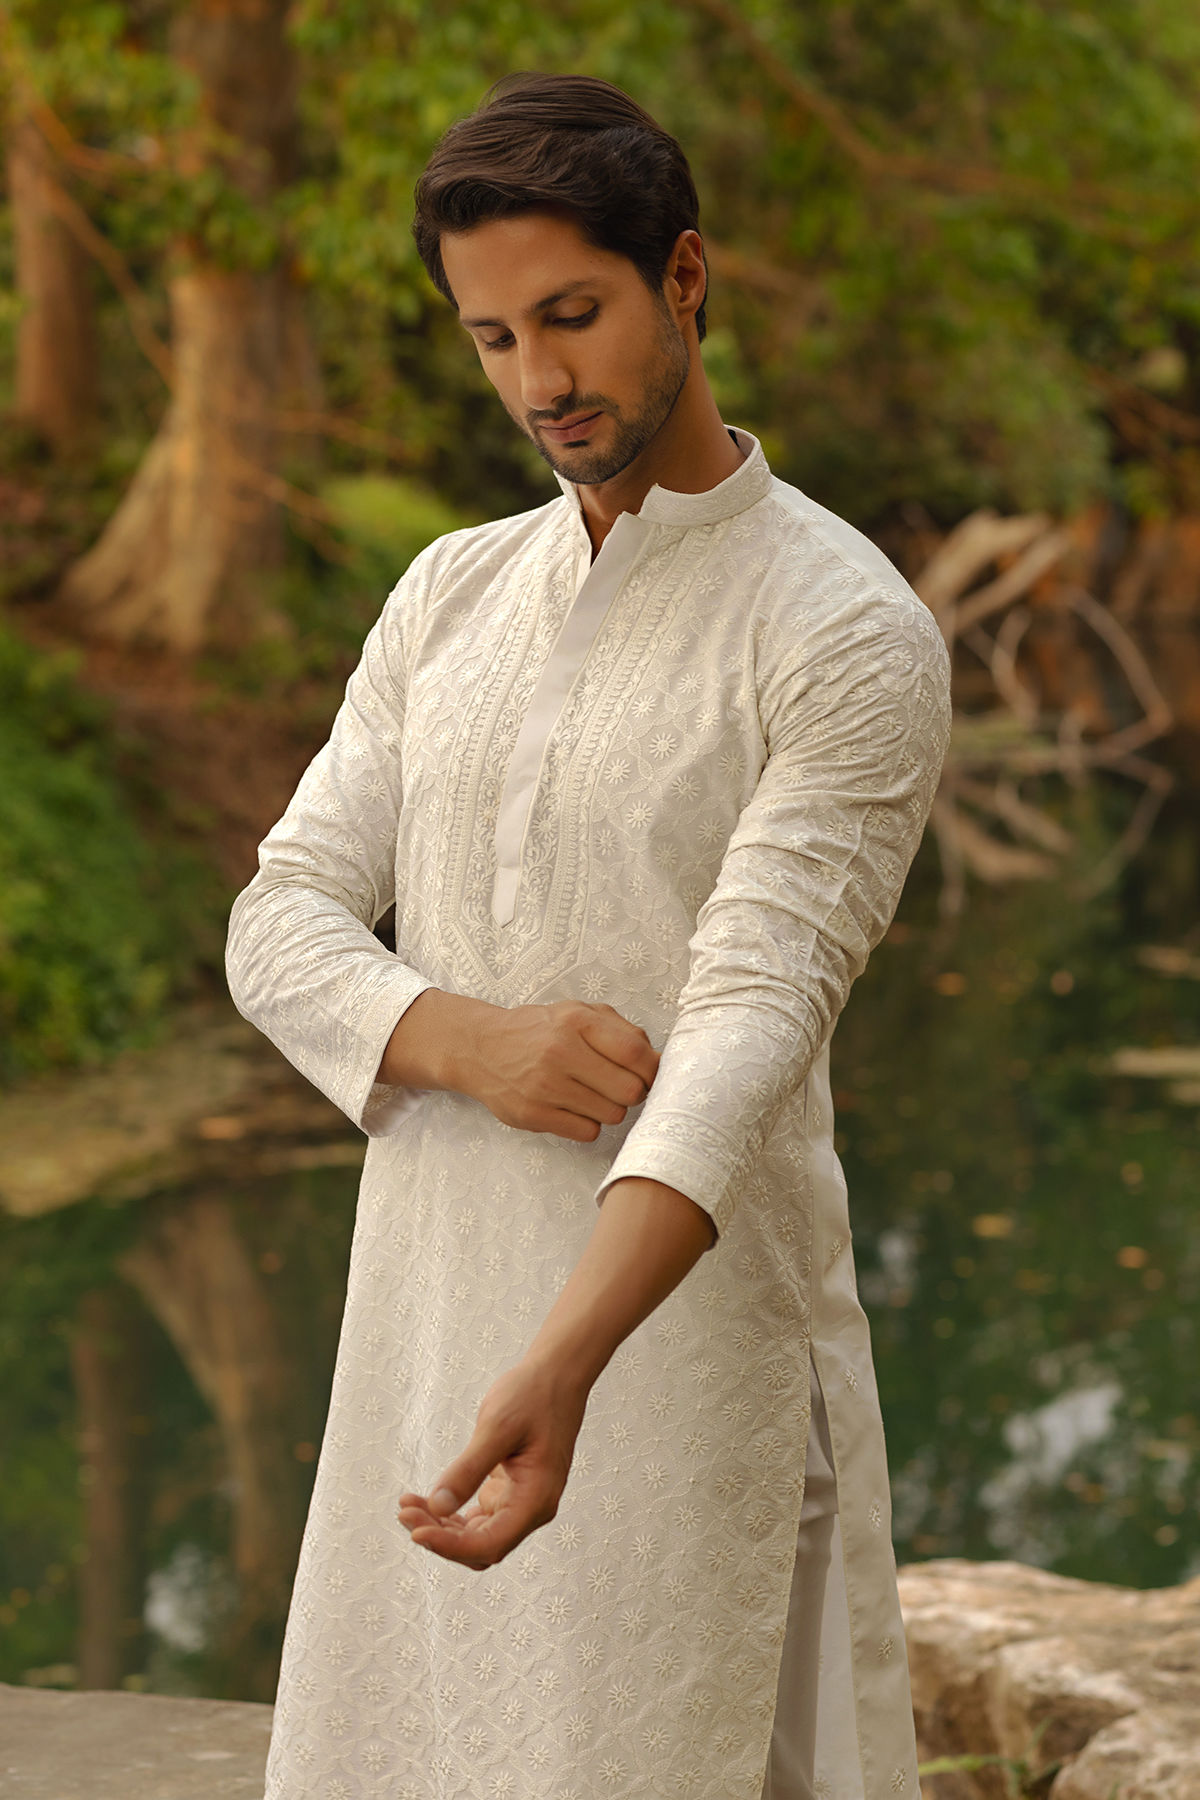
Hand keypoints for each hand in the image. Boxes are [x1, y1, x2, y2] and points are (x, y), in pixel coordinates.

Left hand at [397, 1354, 589, 1568]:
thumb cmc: (534, 1395)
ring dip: (441, 1527)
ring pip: (475, 1536)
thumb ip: (468, 1469)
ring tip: (408, 1505)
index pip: (489, 1544)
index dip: (450, 1545)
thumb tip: (437, 1506)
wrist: (555, 1375)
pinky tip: (425, 1500)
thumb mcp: (497, 1428)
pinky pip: (476, 1519)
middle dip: (440, 1536)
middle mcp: (530, 1509)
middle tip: (404, 1512)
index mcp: (536, 1500)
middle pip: (479, 1546)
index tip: (416, 1532)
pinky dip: (450, 1514)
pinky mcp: (508, 1492)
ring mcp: (519, 1502)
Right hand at [458, 999, 658, 1142]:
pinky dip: (588, 1124)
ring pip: (611, 1115)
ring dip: (610, 1108)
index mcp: (576, 1022)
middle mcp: (560, 1052)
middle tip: (620, 1087)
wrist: (481, 1048)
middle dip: (633, 1092)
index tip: (648, 1074)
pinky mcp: (532, 1114)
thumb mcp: (578, 1013)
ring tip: (592, 1094)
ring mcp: (544, 1086)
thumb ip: (621, 1030)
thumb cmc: (538, 1031)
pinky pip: (587, 1132)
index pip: (636, 1053)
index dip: (652, 1069)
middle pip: (630, 1091)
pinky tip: (574, 1108)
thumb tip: (657, 1060)